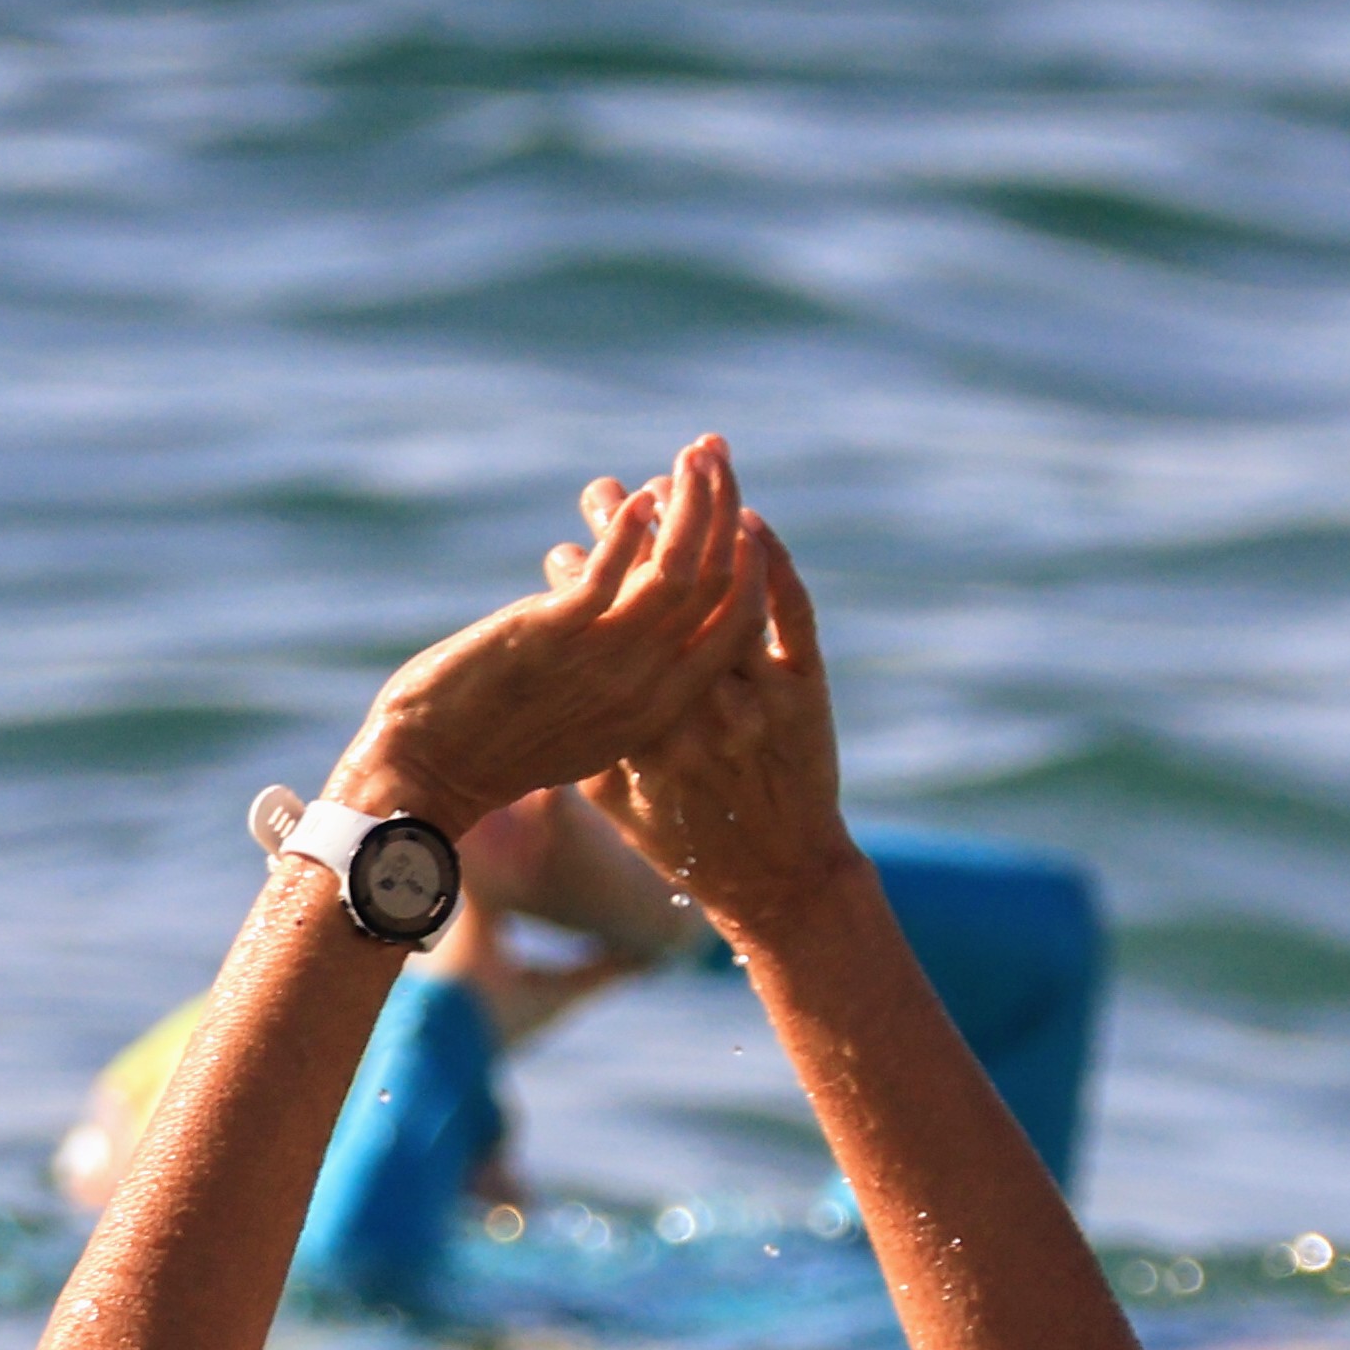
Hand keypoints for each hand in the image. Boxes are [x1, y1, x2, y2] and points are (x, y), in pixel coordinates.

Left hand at [326, 436, 763, 835]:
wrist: (434, 771)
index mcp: (659, 707)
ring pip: (674, 571)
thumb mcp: (586, 725)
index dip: (747, 562)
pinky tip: (635, 497)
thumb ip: (624, 683)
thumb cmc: (501, 748)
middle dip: (723, 510)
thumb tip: (629, 627)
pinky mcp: (554, 636)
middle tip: (717, 456)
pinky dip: (628, 529)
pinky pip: (610, 572)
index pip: (733, 626)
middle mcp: (645, 686)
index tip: (741, 511)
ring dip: (688, 503)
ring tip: (691, 456)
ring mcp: (603, 661)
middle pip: (714, 586)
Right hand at [572, 509, 859, 944]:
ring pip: (731, 594)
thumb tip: (543, 664)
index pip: (609, 629)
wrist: (776, 882)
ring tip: (695, 467)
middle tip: (615, 484)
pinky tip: (752, 522)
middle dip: (638, 525)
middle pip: (670, 596)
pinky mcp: (806, 694)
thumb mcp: (610, 796)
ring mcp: (758, 705)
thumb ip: (575, 721)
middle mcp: (699, 718)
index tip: (568, 542)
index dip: (586, 572)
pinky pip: (791, 617)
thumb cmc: (682, 842)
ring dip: (712, 521)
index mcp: (640, 735)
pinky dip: (774, 565)